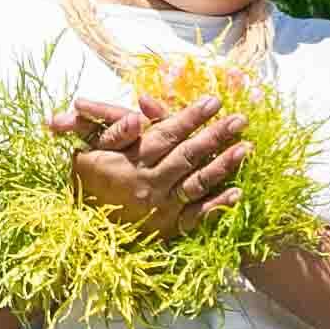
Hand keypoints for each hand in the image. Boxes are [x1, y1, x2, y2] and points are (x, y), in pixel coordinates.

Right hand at [48, 91, 247, 239]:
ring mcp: (163, 205)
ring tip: (246, 148)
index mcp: (133, 161)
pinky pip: (197, 216)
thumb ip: (113, 133)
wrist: (82, 228)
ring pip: (197, 182)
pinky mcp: (169, 225)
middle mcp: (151, 182)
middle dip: (215, 135)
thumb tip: (137, 118)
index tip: (213, 101)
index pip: (167, 134)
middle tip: (240, 119)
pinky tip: (236, 193)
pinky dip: (217, 206)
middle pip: (188, 155)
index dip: (191, 117)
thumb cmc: (86, 182)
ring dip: (223, 166)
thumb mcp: (89, 152)